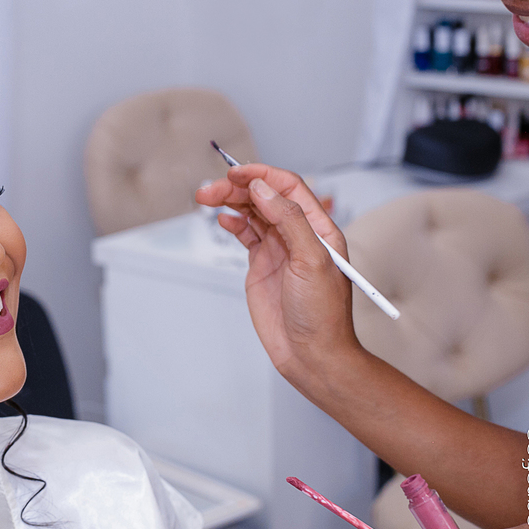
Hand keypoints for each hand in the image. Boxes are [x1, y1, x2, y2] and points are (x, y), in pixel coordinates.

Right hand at [194, 164, 359, 382]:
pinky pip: (246, 235)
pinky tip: (222, 219)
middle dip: (237, 189)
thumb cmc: (322, 314)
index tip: (236, 174)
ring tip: (206, 198)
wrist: (311, 353)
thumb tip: (263, 189)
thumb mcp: (310, 260)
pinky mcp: (262, 265)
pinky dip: (233, 223)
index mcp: (317, 228)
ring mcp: (278, 250)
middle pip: (264, 198)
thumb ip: (288, 220)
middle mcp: (297, 234)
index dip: (262, 176)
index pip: (288, 188)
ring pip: (252, 214)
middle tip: (210, 189)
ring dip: (230, 202)